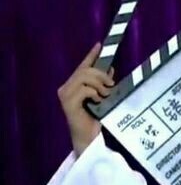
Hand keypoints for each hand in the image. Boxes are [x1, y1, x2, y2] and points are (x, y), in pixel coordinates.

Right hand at [57, 42, 114, 156]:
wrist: (89, 139)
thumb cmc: (96, 120)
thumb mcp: (103, 98)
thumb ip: (103, 84)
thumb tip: (110, 69)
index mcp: (74, 85)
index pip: (83, 66)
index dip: (91, 55)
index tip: (100, 45)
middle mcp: (66, 87)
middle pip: (85, 70)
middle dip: (101, 74)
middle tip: (111, 85)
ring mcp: (65, 94)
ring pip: (84, 77)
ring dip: (99, 84)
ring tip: (106, 95)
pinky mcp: (68, 102)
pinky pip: (84, 89)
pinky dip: (95, 93)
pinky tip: (98, 101)